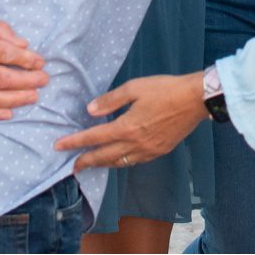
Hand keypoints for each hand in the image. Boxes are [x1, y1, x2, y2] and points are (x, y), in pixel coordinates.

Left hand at [53, 73, 206, 169]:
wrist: (195, 100)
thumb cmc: (165, 89)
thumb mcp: (134, 88)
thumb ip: (110, 100)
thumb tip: (90, 110)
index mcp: (127, 127)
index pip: (94, 138)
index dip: (75, 142)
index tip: (59, 146)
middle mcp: (135, 144)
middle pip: (104, 157)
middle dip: (86, 161)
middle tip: (72, 166)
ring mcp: (148, 151)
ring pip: (119, 162)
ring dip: (103, 164)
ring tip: (92, 163)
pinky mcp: (159, 151)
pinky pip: (133, 162)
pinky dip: (120, 162)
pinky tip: (118, 158)